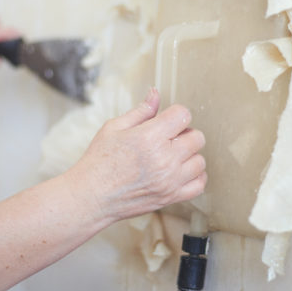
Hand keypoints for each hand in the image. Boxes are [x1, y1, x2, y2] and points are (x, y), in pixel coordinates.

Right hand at [66, 88, 207, 221]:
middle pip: (197, 137)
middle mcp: (164, 158)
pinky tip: (180, 172)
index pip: (183, 115)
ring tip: (172, 157)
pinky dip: (195, 177)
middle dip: (184, 134)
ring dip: (189, 156)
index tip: (167, 121)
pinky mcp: (171, 197)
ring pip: (200, 160)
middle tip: (168, 139)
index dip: (176, 114)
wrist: (91, 196)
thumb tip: (155, 94)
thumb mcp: (114, 128)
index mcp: (149, 137)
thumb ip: (141, 111)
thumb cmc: (99, 162)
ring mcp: (170, 180)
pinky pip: (199, 185)